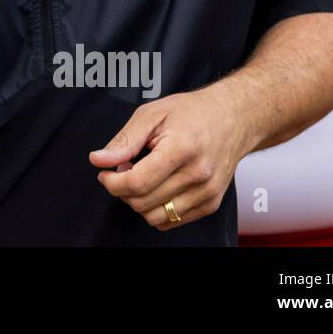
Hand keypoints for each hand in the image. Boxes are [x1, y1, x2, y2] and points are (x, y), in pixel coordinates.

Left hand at [90, 85, 255, 230]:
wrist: (233, 119)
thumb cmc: (192, 113)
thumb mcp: (152, 114)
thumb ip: (124, 140)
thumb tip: (99, 160)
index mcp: (181, 149)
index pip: (137, 183)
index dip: (112, 182)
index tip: (105, 172)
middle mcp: (198, 175)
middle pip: (143, 202)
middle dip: (122, 190)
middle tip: (122, 169)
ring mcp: (207, 193)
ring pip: (155, 217)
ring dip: (138, 202)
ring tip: (140, 177)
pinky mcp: (211, 204)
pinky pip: (172, 221)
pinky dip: (156, 209)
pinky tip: (156, 187)